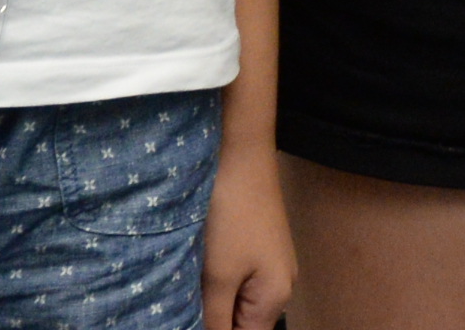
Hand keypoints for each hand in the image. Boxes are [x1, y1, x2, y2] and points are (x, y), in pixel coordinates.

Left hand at [200, 135, 292, 329]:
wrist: (240, 152)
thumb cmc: (231, 213)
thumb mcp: (217, 276)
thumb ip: (214, 319)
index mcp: (275, 298)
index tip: (187, 318)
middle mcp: (280, 284)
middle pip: (243, 322)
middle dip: (213, 317)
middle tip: (183, 300)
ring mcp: (270, 262)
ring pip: (237, 299)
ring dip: (212, 299)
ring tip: (187, 285)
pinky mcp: (257, 243)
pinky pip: (238, 276)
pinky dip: (217, 278)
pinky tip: (196, 265)